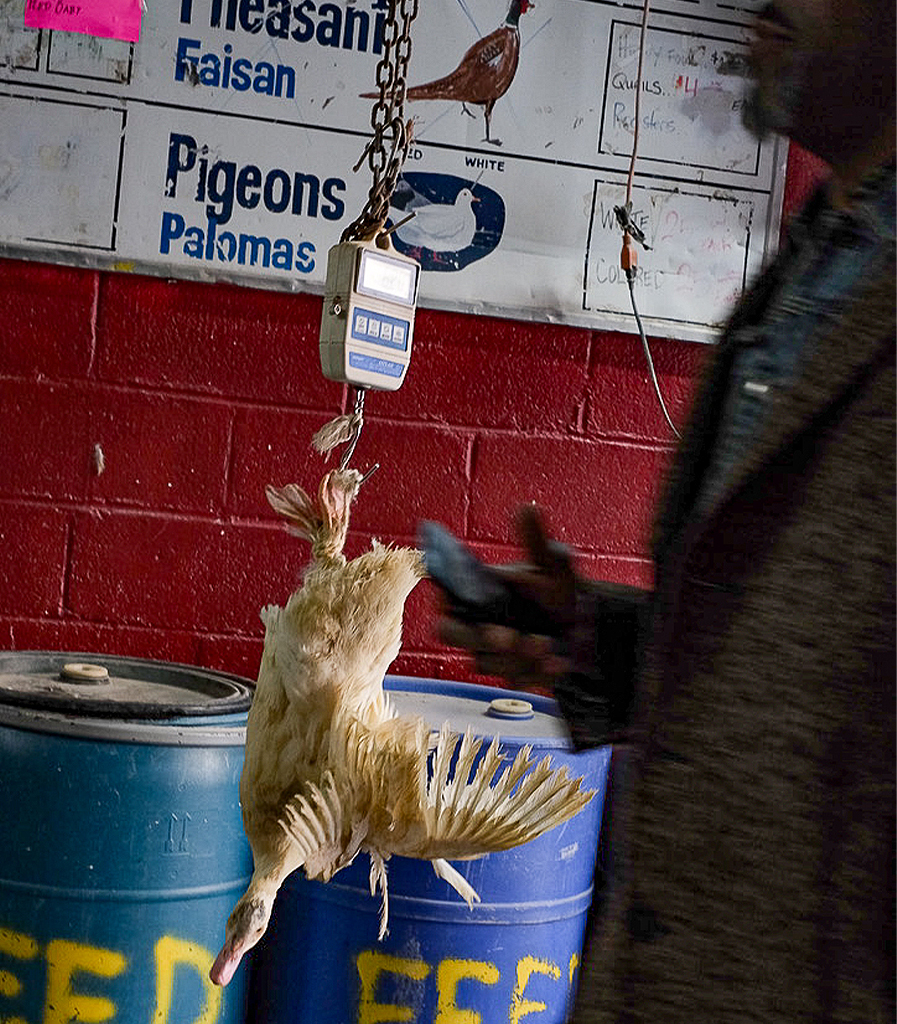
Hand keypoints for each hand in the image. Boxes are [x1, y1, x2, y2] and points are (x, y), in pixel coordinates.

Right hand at [438, 506, 578, 685]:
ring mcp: (490, 651)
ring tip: (547, 644)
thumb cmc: (557, 591)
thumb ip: (537, 541)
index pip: (442, 599)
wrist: (587, 625)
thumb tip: (528, 508)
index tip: (462, 604)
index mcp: (473, 593)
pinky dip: (536, 673)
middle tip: (509, 636)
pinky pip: (512, 680)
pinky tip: (558, 662)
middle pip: (450, 635)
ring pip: (484, 662)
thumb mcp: (552, 565)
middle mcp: (473, 622)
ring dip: (515, 657)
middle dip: (478, 638)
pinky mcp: (509, 673)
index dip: (444, 603)